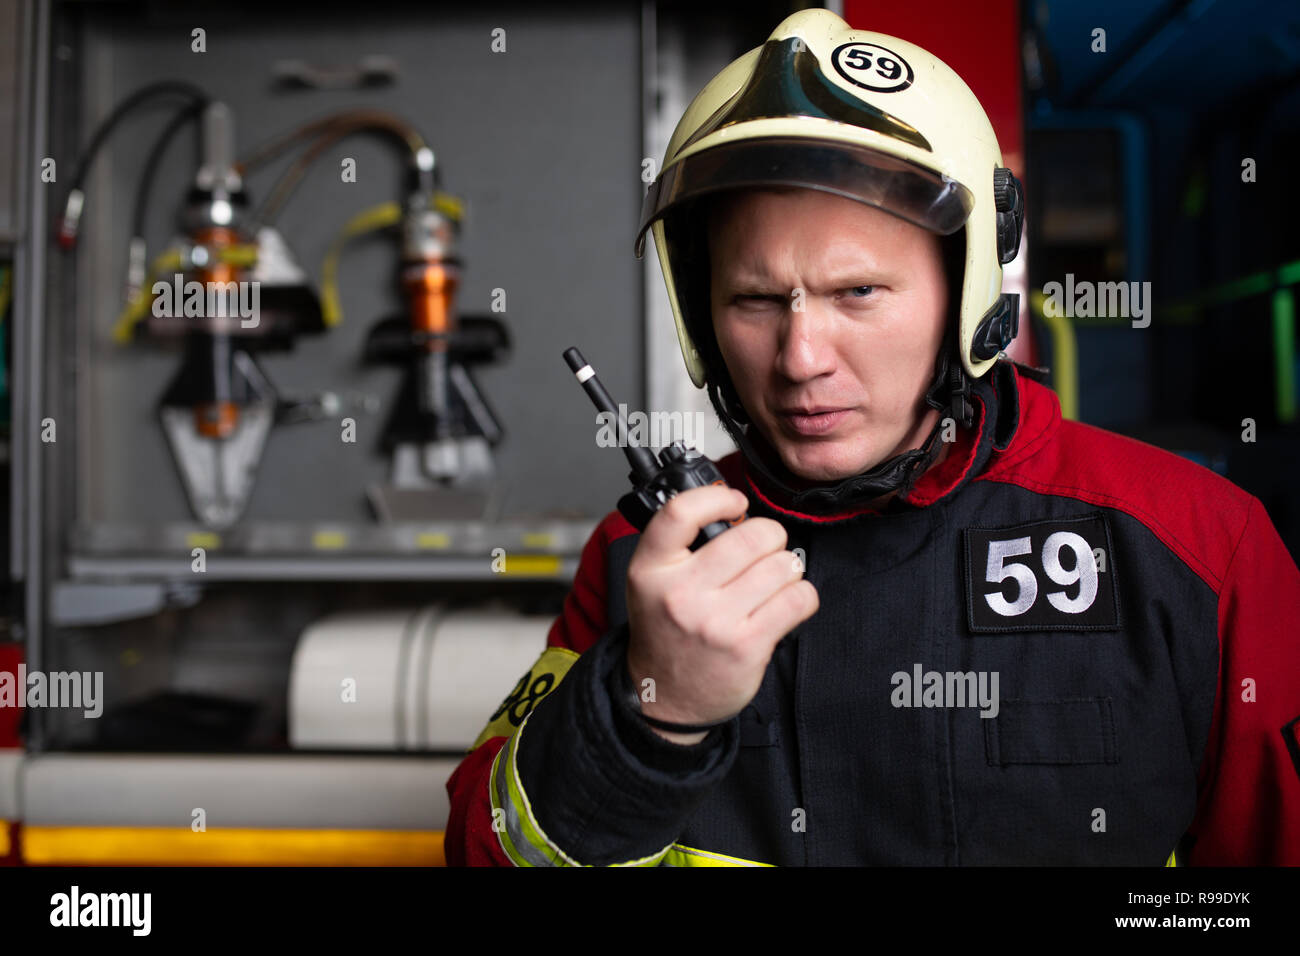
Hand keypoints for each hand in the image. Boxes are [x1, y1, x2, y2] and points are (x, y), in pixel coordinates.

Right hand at [624, 485, 818, 744]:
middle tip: (765, 548)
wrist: (663, 695)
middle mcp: (680, 593)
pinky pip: (797, 599)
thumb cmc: (666, 631)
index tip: (734, 502)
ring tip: (774, 580)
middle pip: (751, 536)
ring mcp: (714, 621)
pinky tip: (786, 602)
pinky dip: (801, 595)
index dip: (717, 497)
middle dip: (769, 536)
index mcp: (651, 569)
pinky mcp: (746, 646)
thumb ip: (682, 544)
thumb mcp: (653, 581)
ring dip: (787, 568)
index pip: (681, 513)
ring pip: (781, 565)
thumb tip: (737, 510)